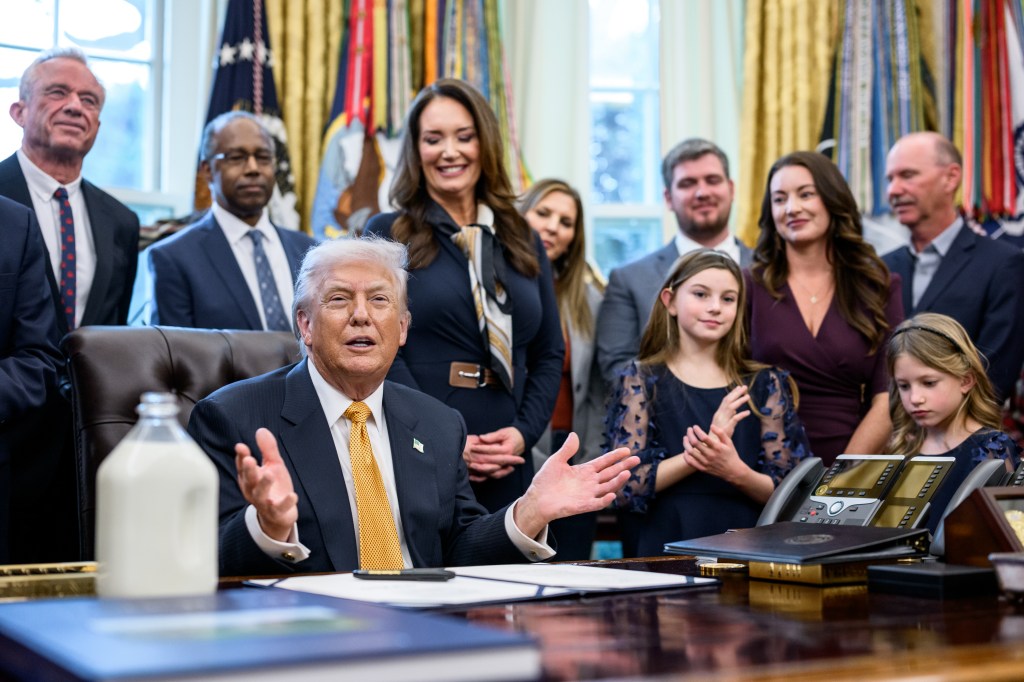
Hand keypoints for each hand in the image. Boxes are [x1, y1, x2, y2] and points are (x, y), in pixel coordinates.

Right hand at [235, 427, 297, 541]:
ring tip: (269, 474)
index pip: (243, 466)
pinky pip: (280, 508)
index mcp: (250, 478)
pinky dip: (286, 502)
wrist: (280, 514)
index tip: (241, 447)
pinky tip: (293, 495)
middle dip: (249, 470)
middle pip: (249, 480)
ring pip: (261, 495)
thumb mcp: (273, 465)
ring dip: (264, 484)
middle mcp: (253, 490)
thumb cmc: (274, 486)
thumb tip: (261, 430)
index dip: (241, 457)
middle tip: (250, 460)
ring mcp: (264, 502)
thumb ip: (268, 449)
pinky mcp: (276, 512)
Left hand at [463, 427, 525, 480]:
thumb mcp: (503, 432)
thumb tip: (481, 438)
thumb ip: (492, 436)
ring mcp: (505, 466)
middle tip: (470, 460)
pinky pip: (493, 476)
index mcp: (507, 450)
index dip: (482, 448)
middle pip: (492, 464)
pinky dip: (484, 478)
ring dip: (482, 472)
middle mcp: (507, 460)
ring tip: (471, 468)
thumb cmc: (513, 435)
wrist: (522, 440)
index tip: (472, 446)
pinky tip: (474, 477)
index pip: (492, 450)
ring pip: (493, 473)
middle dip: (480, 462)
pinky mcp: (503, 468)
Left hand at [513, 432, 638, 538]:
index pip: (604, 462)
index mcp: (585, 471)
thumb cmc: (546, 480)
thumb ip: (567, 450)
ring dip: (618, 481)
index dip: (615, 456)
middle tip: (637, 459)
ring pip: (607, 487)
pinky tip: (611, 494)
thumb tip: (574, 435)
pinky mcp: (583, 506)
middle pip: (610, 473)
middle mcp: (590, 482)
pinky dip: (605, 500)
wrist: (537, 498)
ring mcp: (588, 494)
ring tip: (627, 473)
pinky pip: (597, 503)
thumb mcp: (556, 461)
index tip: (627, 450)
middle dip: (623, 466)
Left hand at [682, 424, 744, 482]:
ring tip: (686, 438)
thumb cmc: (731, 454)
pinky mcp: (703, 469)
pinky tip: (686, 450)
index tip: (695, 427)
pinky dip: (686, 456)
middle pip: (695, 443)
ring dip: (686, 443)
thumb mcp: (729, 442)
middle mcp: (711, 455)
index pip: (703, 437)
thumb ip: (721, 433)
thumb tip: (711, 426)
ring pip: (690, 452)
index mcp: (717, 448)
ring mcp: (706, 463)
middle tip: (689, 430)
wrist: (733, 471)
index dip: (697, 430)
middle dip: (690, 434)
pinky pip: (690, 462)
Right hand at [710, 385, 750, 438]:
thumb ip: (728, 416)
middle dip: (736, 393)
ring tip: (748, 396)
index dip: (732, 393)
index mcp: (719, 413)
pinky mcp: (727, 428)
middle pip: (728, 401)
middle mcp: (720, 415)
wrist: (712, 445)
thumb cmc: (718, 435)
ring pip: (731, 407)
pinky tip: (748, 412)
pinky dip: (742, 415)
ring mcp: (723, 420)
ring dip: (740, 401)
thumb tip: (734, 410)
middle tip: (744, 387)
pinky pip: (735, 419)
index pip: (725, 400)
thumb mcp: (722, 423)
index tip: (738, 387)